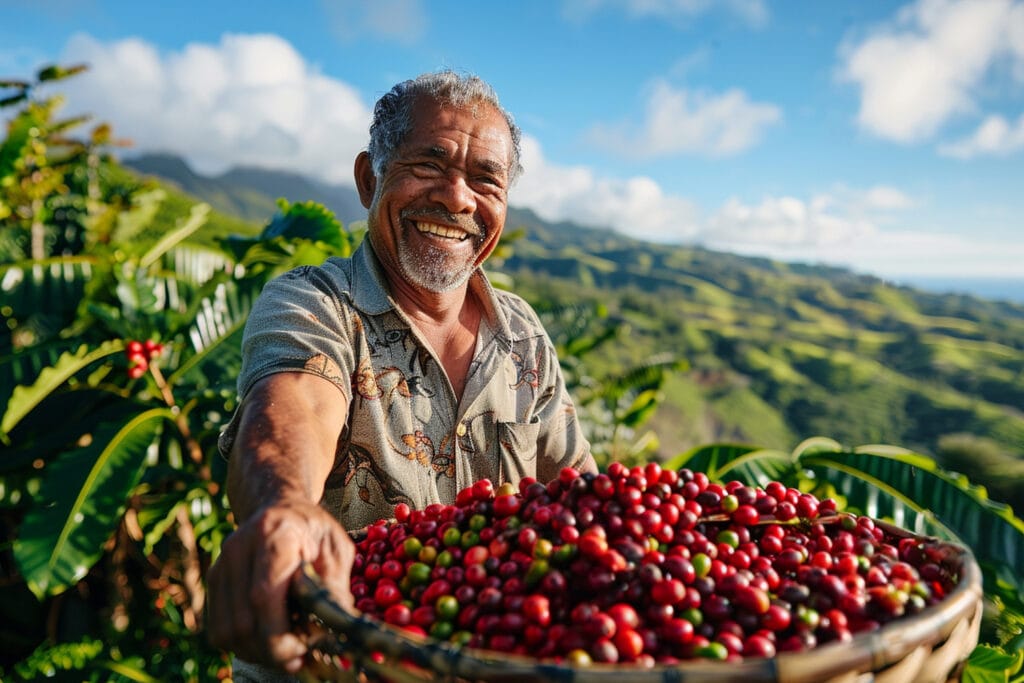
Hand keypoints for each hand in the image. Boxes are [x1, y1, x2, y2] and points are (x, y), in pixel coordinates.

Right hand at [206, 500, 354, 672]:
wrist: (279, 506)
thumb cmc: (314, 530)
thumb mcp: (337, 549)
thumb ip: (335, 587)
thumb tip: (336, 632)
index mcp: (275, 534)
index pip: (263, 596)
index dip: (278, 635)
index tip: (300, 652)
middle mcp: (239, 548)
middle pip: (243, 620)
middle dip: (271, 651)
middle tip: (299, 658)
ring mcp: (221, 564)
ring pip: (227, 631)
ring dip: (256, 652)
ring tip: (285, 651)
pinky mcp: (213, 580)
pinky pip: (219, 629)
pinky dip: (243, 645)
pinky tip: (268, 640)